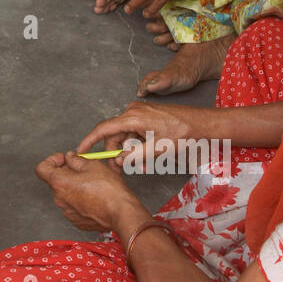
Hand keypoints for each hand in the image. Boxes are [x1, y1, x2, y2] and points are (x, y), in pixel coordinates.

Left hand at [35, 151, 146, 231]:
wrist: (121, 213)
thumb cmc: (109, 189)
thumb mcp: (92, 165)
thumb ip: (76, 159)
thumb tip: (70, 157)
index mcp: (59, 183)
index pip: (41, 169)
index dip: (51, 160)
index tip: (64, 159)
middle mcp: (59, 199)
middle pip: (55, 181)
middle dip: (66, 172)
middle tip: (82, 168)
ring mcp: (67, 212)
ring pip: (65, 193)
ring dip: (74, 186)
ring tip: (91, 182)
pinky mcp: (77, 220)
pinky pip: (73, 205)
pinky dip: (80, 199)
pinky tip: (94, 196)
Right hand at [77, 100, 197, 169]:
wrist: (201, 123)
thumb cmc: (182, 134)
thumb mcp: (157, 149)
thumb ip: (134, 156)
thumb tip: (118, 161)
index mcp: (133, 117)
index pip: (104, 129)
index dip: (90, 140)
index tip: (81, 151)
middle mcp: (133, 111)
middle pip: (114, 135)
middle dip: (117, 153)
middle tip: (121, 170)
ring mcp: (140, 112)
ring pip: (125, 136)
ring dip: (130, 152)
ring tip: (142, 166)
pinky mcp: (146, 116)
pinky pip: (134, 132)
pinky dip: (137, 145)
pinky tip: (146, 156)